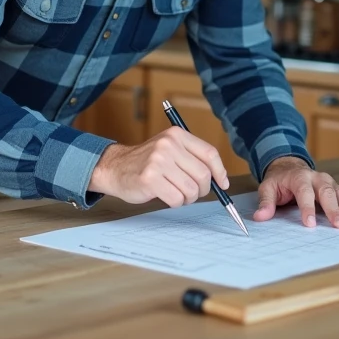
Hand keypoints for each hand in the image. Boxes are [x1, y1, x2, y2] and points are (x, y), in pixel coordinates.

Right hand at [88, 127, 228, 207]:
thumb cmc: (146, 163)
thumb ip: (192, 158)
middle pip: (203, 174)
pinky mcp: (150, 179)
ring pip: (191, 189)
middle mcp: (168, 145)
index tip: (223, 183)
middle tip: (193, 192)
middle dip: (202, 189)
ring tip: (177, 193)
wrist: (115, 168)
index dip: (220, 171)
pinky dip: (175, 202)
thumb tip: (220, 179)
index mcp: (176, 135)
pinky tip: (166, 196)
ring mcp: (158, 161)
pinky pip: (176, 199)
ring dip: (187, 198)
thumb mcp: (170, 150)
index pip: (209, 153)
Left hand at [253, 156, 338, 227]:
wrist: (291, 167)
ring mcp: (330, 182)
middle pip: (328, 193)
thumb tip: (260, 217)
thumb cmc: (279, 181)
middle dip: (335, 210)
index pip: (304, 193)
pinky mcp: (338, 188)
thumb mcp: (267, 188)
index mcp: (300, 177)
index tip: (309, 224)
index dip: (307, 209)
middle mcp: (318, 178)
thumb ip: (266, 202)